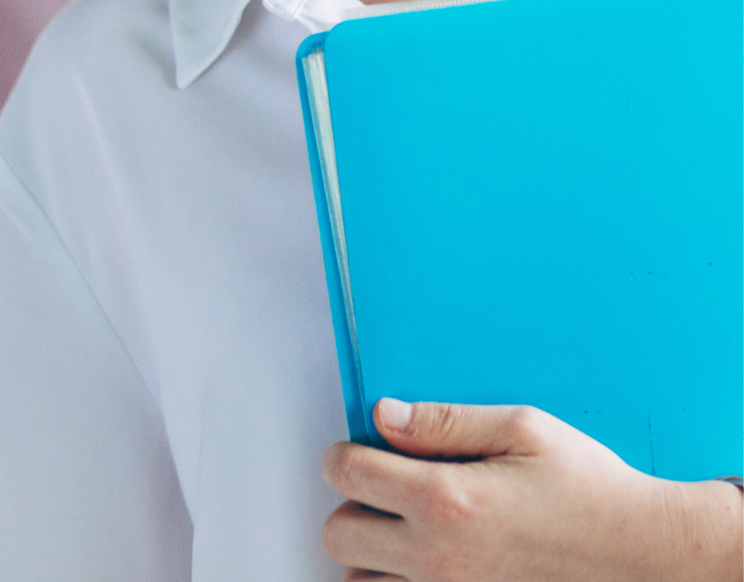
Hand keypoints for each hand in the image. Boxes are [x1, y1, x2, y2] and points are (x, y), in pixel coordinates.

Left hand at [322, 397, 743, 581]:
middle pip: (337, 534)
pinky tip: (422, 565)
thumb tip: (384, 416)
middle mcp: (439, 558)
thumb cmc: (590, 489)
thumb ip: (444, 421)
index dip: (344, 453)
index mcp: (447, 498)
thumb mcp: (522, 428)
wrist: (643, 558)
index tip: (360, 449)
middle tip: (382, 489)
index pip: (347, 473)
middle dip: (350, 504)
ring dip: (369, 555)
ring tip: (404, 531)